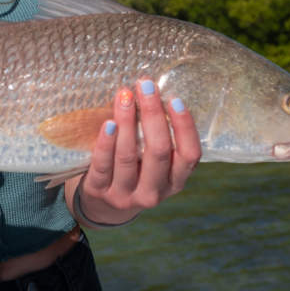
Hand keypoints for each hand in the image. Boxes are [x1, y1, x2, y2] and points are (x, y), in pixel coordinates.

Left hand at [73, 80, 200, 225]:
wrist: (104, 204)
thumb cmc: (136, 171)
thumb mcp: (155, 163)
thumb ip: (160, 138)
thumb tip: (154, 92)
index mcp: (175, 182)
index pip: (189, 155)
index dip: (184, 127)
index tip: (174, 99)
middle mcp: (154, 192)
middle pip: (158, 151)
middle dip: (153, 114)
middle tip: (146, 85)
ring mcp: (126, 194)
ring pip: (128, 156)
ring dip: (127, 121)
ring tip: (125, 96)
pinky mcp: (100, 191)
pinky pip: (103, 164)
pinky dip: (106, 142)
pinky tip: (109, 122)